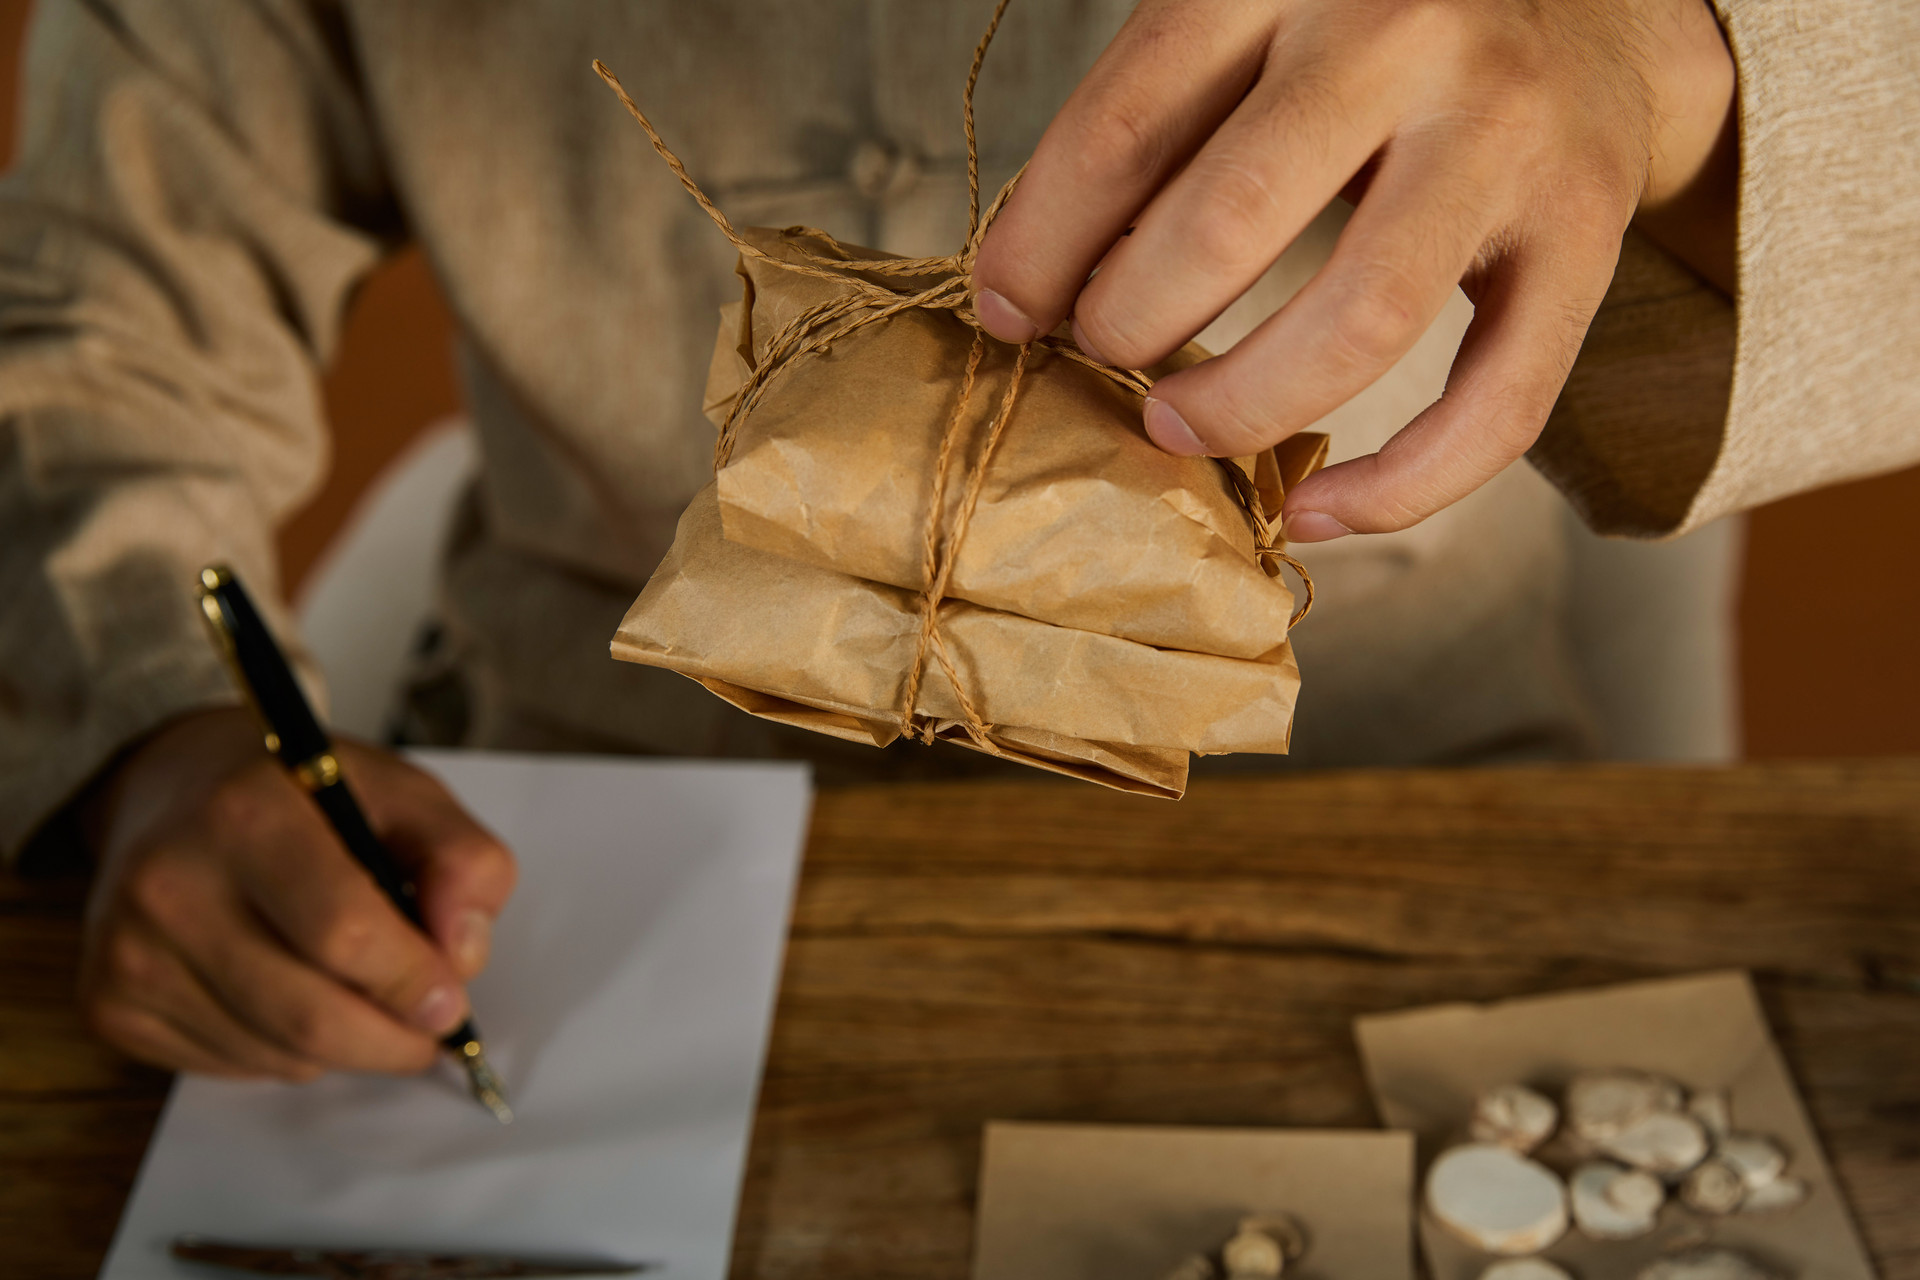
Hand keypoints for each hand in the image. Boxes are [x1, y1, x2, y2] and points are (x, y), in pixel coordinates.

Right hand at [76, 708, 515, 1079]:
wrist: (169, 787)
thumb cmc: (301, 795)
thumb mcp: (404, 793)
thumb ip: (462, 861)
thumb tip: (463, 955)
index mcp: (248, 814)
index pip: (344, 933)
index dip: (413, 982)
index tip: (451, 999)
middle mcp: (170, 884)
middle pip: (309, 1016)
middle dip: (393, 1039)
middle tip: (429, 1029)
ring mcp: (130, 951)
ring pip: (276, 1054)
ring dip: (345, 1046)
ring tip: (359, 993)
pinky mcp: (110, 1004)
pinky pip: (233, 1066)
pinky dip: (286, 1051)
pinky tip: (289, 991)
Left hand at [972, 0, 1735, 539]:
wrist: (1594, 11)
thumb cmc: (1375, 35)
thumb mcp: (1253, 23)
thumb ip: (1155, 125)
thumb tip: (1026, 287)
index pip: (1127, 124)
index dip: (1041, 243)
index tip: (1005, 312)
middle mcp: (1409, 33)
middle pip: (1231, 220)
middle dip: (1132, 323)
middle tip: (1103, 357)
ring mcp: (1508, 135)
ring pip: (1360, 322)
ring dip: (1242, 405)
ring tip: (1177, 427)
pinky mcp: (1586, 235)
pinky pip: (1497, 404)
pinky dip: (1398, 490)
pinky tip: (1314, 511)